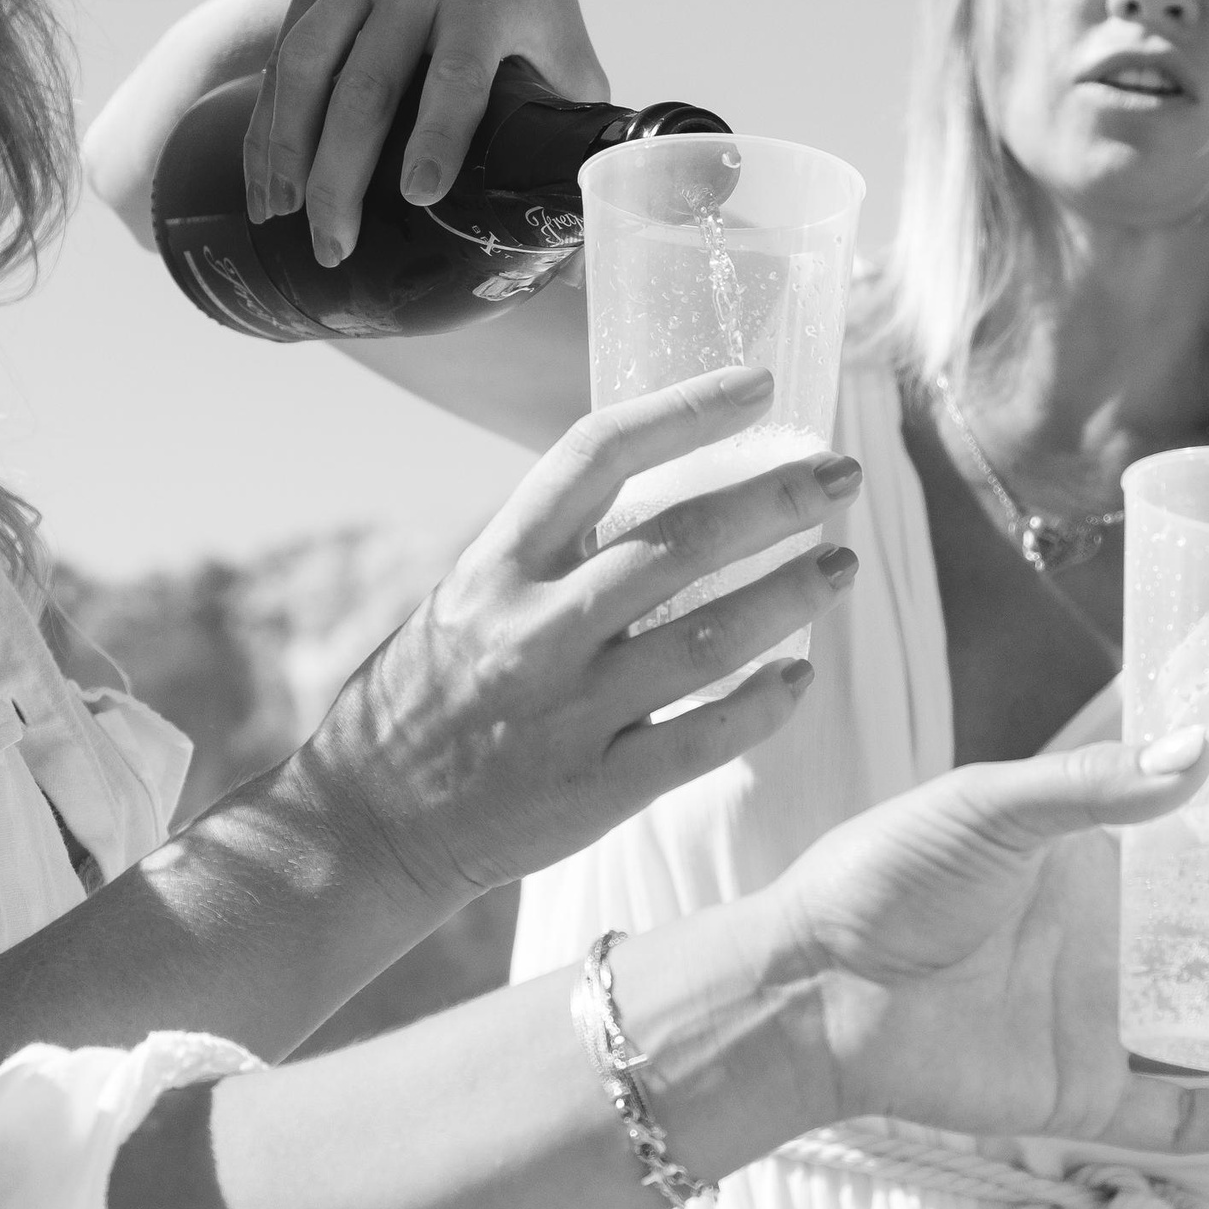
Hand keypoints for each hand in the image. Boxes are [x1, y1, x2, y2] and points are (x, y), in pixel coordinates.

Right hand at [243, 0, 604, 263]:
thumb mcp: (561, 39)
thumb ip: (573, 119)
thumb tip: (594, 222)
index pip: (457, 75)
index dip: (438, 135)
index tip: (419, 194)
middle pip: (367, 88)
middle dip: (341, 177)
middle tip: (334, 247)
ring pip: (305, 67)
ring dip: (285, 151)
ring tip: (279, 218)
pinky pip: (282, 51)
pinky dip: (267, 118)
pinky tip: (263, 176)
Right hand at [290, 366, 857, 906]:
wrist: (370, 822)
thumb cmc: (426, 695)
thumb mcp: (467, 597)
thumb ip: (551, 553)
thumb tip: (661, 493)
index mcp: (498, 564)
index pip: (599, 452)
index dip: (686, 408)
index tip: (758, 386)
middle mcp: (536, 627)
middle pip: (682, 539)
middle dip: (777, 498)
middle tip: (835, 474)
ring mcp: (570, 710)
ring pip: (711, 636)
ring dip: (792, 593)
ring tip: (838, 565)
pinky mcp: (596, 790)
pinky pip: (704, 738)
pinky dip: (764, 703)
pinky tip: (800, 674)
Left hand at [761, 730, 1208, 1150]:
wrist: (808, 982)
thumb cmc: (882, 875)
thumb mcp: (984, 806)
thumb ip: (1089, 787)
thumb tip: (1201, 751)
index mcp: (1091, 868)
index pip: (1208, 850)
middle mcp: (1108, 946)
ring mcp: (1099, 1023)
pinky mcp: (1078, 1095)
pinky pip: (1178, 1113)